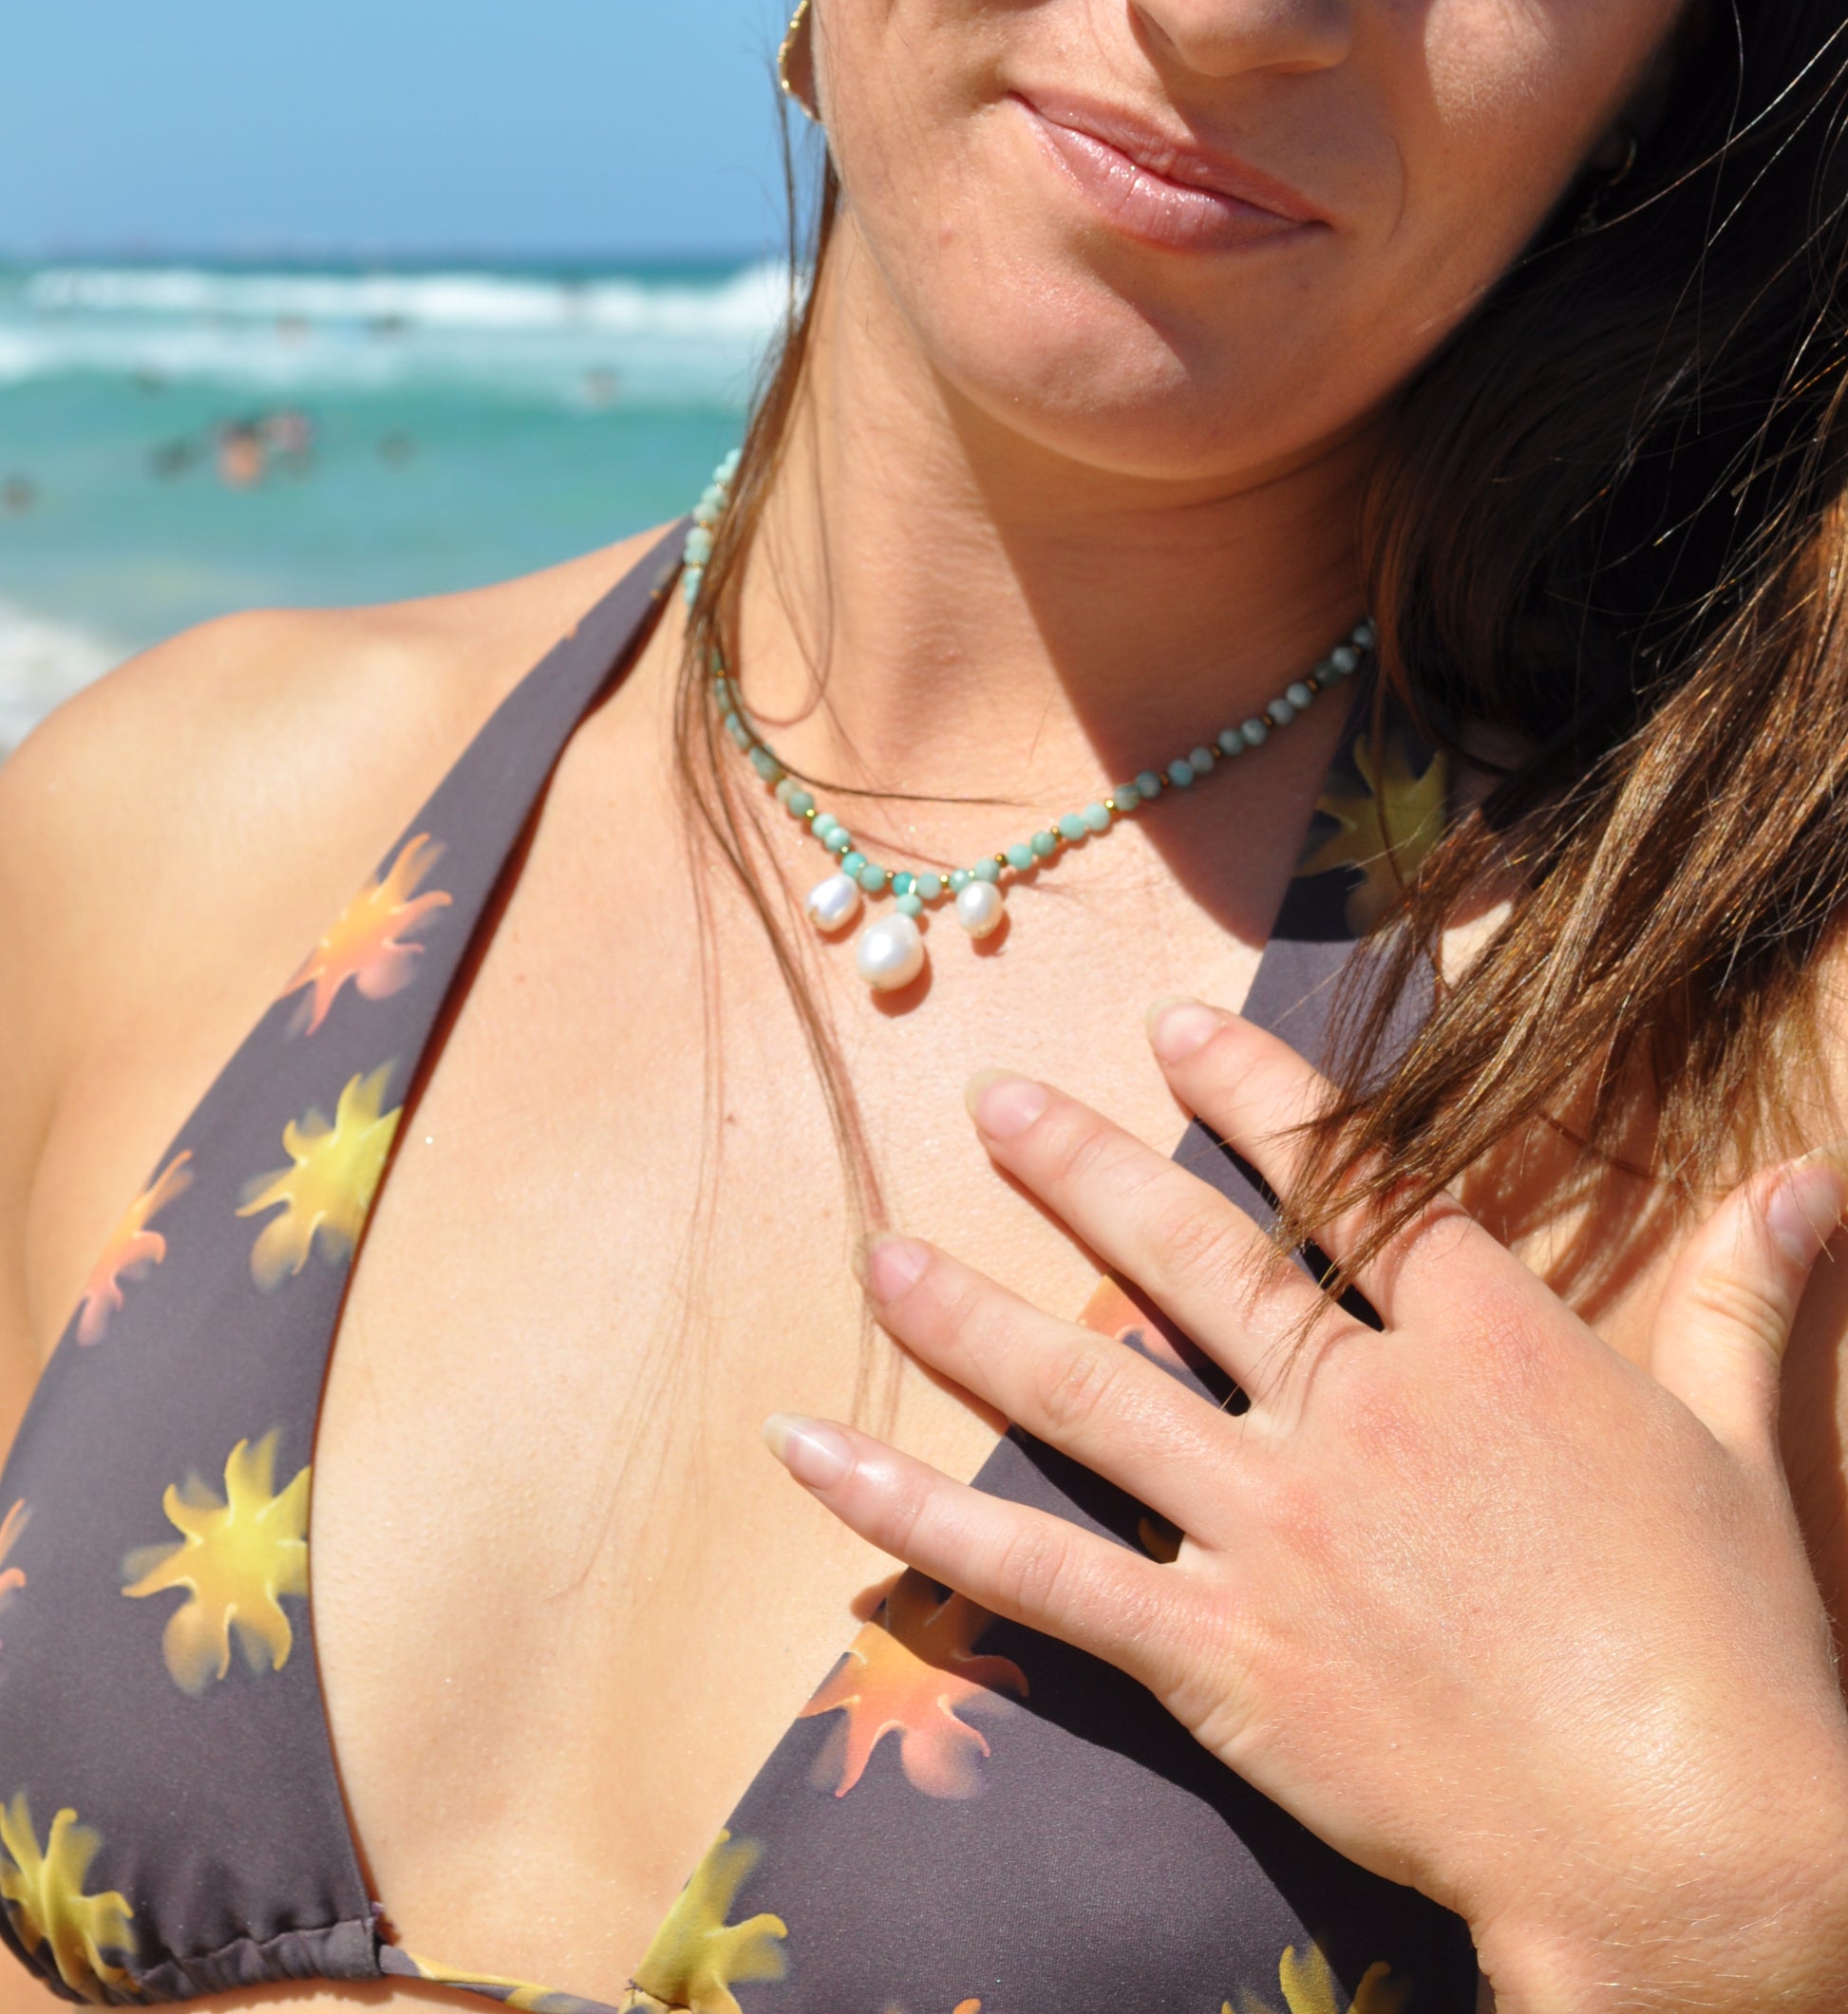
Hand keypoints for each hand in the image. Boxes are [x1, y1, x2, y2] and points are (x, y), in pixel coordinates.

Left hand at [765, 1002, 1847, 2013]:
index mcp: (1482, 1342)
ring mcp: (1274, 1528)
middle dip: (1084, 1167)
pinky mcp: (1219, 1655)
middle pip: (1193, 1255)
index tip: (1176, 1028)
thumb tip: (1817, 1183)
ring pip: (1092, 1387)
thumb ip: (1742, 1294)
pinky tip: (819, 1456)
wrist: (1688, 1841)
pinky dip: (916, 1517)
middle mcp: (1356, 1407)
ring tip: (877, 1249)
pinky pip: (1041, 1573)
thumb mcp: (1743, 1441)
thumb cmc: (1732, 1644)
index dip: (1256, 1095)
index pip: (1348, 1180)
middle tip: (993, 1099)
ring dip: (969, 1314)